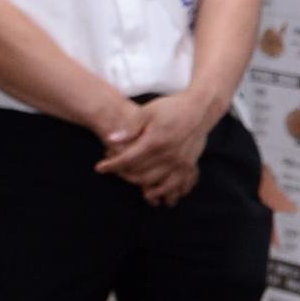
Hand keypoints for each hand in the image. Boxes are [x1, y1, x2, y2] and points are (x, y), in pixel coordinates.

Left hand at [99, 87, 214, 202]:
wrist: (199, 110)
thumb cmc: (171, 108)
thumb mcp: (147, 111)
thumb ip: (130, 128)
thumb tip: (111, 139)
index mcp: (155, 141)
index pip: (128, 159)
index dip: (112, 165)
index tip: (100, 167)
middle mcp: (168, 155)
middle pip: (139, 174)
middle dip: (123, 174)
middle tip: (115, 170)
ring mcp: (180, 162)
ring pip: (155, 183)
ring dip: (140, 185)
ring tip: (130, 180)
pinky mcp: (189, 166)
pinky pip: (175, 185)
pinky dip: (163, 191)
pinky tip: (153, 192)